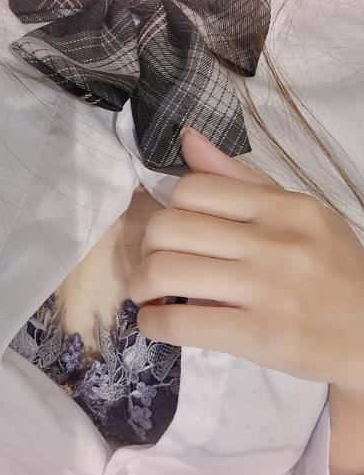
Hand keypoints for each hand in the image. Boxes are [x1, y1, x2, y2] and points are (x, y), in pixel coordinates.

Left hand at [127, 127, 363, 389]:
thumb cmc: (334, 273)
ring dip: (140, 285)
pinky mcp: (261, 336)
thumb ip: (242, 180)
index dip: (167, 211)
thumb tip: (188, 139)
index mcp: (285, 207)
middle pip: (169, 226)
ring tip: (146, 295)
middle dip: (145, 249)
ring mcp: (270, 289)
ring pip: (166, 270)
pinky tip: (156, 322)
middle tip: (151, 266)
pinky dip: (153, 322)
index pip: (193, 189)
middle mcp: (277, 241)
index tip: (170, 235)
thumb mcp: (303, 216)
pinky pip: (181, 321)